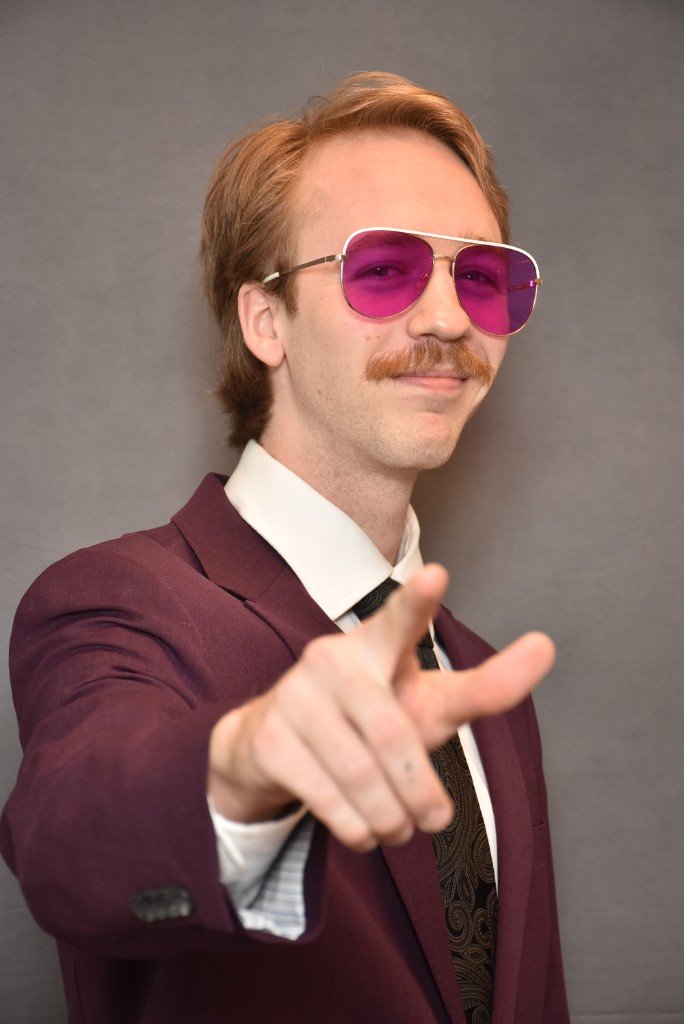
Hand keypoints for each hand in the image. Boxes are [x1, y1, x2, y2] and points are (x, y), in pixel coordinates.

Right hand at [208, 564, 554, 851]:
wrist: (269, 748)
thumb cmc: (365, 720)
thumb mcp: (426, 704)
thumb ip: (485, 686)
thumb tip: (548, 645)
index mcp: (376, 645)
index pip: (402, 621)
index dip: (418, 602)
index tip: (437, 574)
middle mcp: (332, 659)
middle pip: (395, 735)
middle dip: (421, 791)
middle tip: (434, 820)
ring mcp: (294, 696)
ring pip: (362, 775)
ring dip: (392, 820)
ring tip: (398, 828)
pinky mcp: (269, 739)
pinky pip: (327, 798)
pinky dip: (357, 829)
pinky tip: (362, 830)